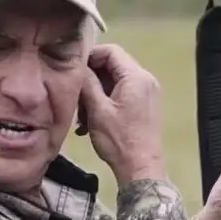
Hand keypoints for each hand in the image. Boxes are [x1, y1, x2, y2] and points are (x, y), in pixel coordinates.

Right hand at [79, 44, 164, 181]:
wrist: (141, 169)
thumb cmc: (119, 140)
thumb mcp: (97, 109)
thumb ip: (87, 82)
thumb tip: (78, 66)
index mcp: (137, 77)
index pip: (111, 51)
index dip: (90, 56)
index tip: (73, 70)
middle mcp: (146, 80)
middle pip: (113, 66)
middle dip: (91, 78)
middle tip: (75, 94)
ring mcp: (147, 94)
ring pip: (115, 82)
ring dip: (95, 93)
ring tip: (81, 113)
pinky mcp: (144, 106)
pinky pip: (121, 94)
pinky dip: (105, 102)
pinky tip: (90, 121)